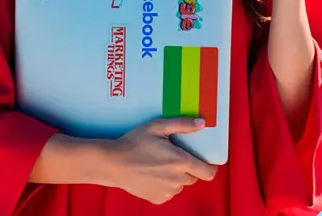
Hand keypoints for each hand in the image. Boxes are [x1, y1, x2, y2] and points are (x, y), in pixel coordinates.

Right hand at [101, 117, 216, 204]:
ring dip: (176, 177)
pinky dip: (165, 186)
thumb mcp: (157, 127)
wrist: (112, 163)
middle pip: (193, 177)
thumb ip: (181, 125)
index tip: (204, 162)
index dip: (209, 167)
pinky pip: (169, 193)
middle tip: (173, 157)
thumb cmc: (134, 142)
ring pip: (181, 185)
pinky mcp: (157, 199)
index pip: (208, 173)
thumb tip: (201, 123)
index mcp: (180, 161)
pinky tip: (152, 175)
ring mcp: (167, 192)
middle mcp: (176, 180)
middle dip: (188, 168)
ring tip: (159, 165)